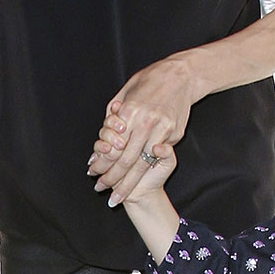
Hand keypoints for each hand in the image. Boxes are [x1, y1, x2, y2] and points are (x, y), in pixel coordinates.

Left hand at [90, 55, 199, 206]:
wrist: (181, 76)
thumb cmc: (150, 81)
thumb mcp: (125, 92)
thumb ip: (113, 115)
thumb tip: (104, 138)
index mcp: (130, 112)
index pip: (112, 145)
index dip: (102, 162)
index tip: (93, 172)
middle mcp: (145, 123)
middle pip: (125, 160)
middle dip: (111, 179)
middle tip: (101, 190)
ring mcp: (162, 130)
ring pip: (142, 164)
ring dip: (128, 184)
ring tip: (117, 197)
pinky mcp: (174, 135)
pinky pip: (156, 157)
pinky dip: (145, 173)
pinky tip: (136, 182)